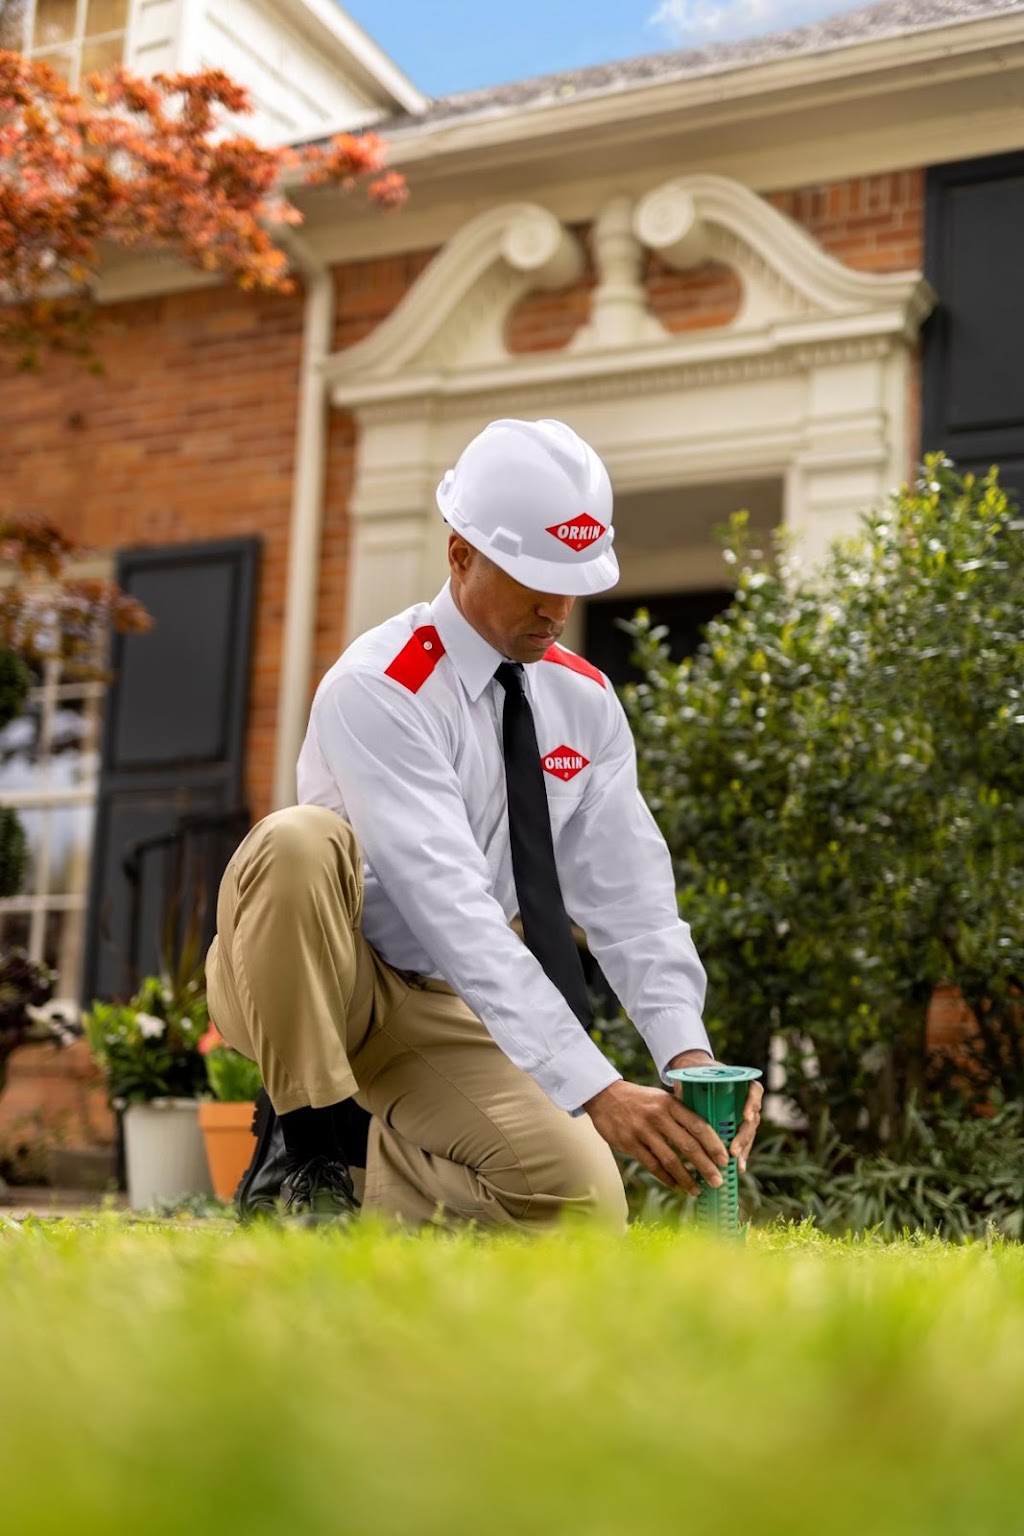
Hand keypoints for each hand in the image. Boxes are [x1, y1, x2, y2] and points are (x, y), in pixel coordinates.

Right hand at [582, 1078, 730, 1194]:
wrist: (605, 1096)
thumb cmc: (640, 1099)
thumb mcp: (661, 1098)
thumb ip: (680, 1113)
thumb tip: (707, 1136)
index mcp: (669, 1103)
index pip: (698, 1125)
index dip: (713, 1144)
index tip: (725, 1160)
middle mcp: (657, 1116)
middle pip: (688, 1146)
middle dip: (705, 1167)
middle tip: (718, 1182)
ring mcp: (642, 1131)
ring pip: (670, 1160)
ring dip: (687, 1178)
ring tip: (698, 1190)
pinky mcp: (629, 1144)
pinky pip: (652, 1166)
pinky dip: (666, 1178)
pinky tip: (676, 1186)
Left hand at [667, 1049, 764, 1173]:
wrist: (695, 1073)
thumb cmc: (695, 1073)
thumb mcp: (695, 1073)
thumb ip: (693, 1079)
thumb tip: (681, 1085)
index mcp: (739, 1082)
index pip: (754, 1091)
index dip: (752, 1103)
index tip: (745, 1116)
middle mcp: (745, 1098)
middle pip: (752, 1118)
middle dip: (744, 1137)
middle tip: (733, 1151)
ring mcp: (743, 1113)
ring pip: (749, 1132)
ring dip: (744, 1149)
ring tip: (736, 1164)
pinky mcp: (737, 1126)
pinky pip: (743, 1141)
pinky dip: (741, 1155)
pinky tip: (738, 1169)